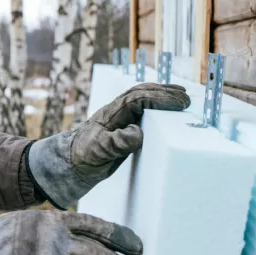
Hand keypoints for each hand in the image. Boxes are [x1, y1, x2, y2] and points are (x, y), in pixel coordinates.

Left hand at [28, 83, 189, 208]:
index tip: (179, 103)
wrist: (69, 161)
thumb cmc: (82, 156)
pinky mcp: (122, 126)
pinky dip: (156, 105)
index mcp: (111, 113)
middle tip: (186, 98)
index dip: (160, 99)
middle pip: (142, 92)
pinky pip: (142, 110)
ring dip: (161, 95)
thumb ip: (116, 143)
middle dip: (164, 92)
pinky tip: (166, 110)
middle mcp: (116, 110)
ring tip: (182, 96)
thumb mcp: (97, 152)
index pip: (139, 99)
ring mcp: (119, 117)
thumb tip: (137, 133)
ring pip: (142, 98)